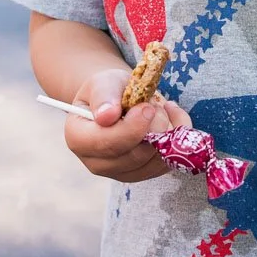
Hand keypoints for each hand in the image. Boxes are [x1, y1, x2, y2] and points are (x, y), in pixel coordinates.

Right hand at [63, 68, 191, 181]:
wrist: (119, 101)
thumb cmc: (109, 91)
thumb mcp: (103, 82)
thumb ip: (104, 95)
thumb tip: (107, 116)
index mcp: (79, 138)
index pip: (105, 143)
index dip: (131, 128)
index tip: (147, 108)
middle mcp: (96, 162)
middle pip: (134, 155)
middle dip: (153, 126)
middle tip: (154, 104)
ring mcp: (121, 172)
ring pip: (154, 160)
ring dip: (167, 131)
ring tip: (158, 109)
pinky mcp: (144, 174)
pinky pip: (169, 161)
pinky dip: (177, 138)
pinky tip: (170, 118)